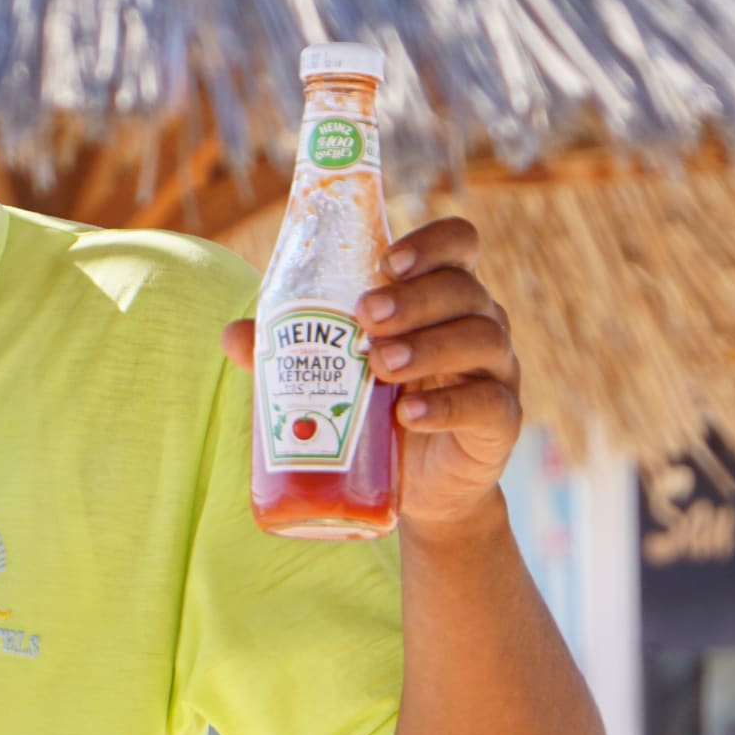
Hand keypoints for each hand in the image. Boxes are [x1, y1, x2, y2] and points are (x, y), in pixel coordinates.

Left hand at [222, 217, 520, 531]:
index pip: (459, 245)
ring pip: (482, 339)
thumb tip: (233, 334)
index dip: (431, 244)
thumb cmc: (377, 410)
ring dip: (429, 347)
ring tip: (380, 366)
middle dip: (415, 298)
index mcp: (443, 298)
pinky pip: (488, 405)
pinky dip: (447, 408)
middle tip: (366, 317)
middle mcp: (479, 324)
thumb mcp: (336, 373)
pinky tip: (409, 416)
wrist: (421, 490)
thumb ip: (290, 350)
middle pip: (465, 289)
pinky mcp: (501, 422)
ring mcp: (497, 372)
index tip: (388, 261)